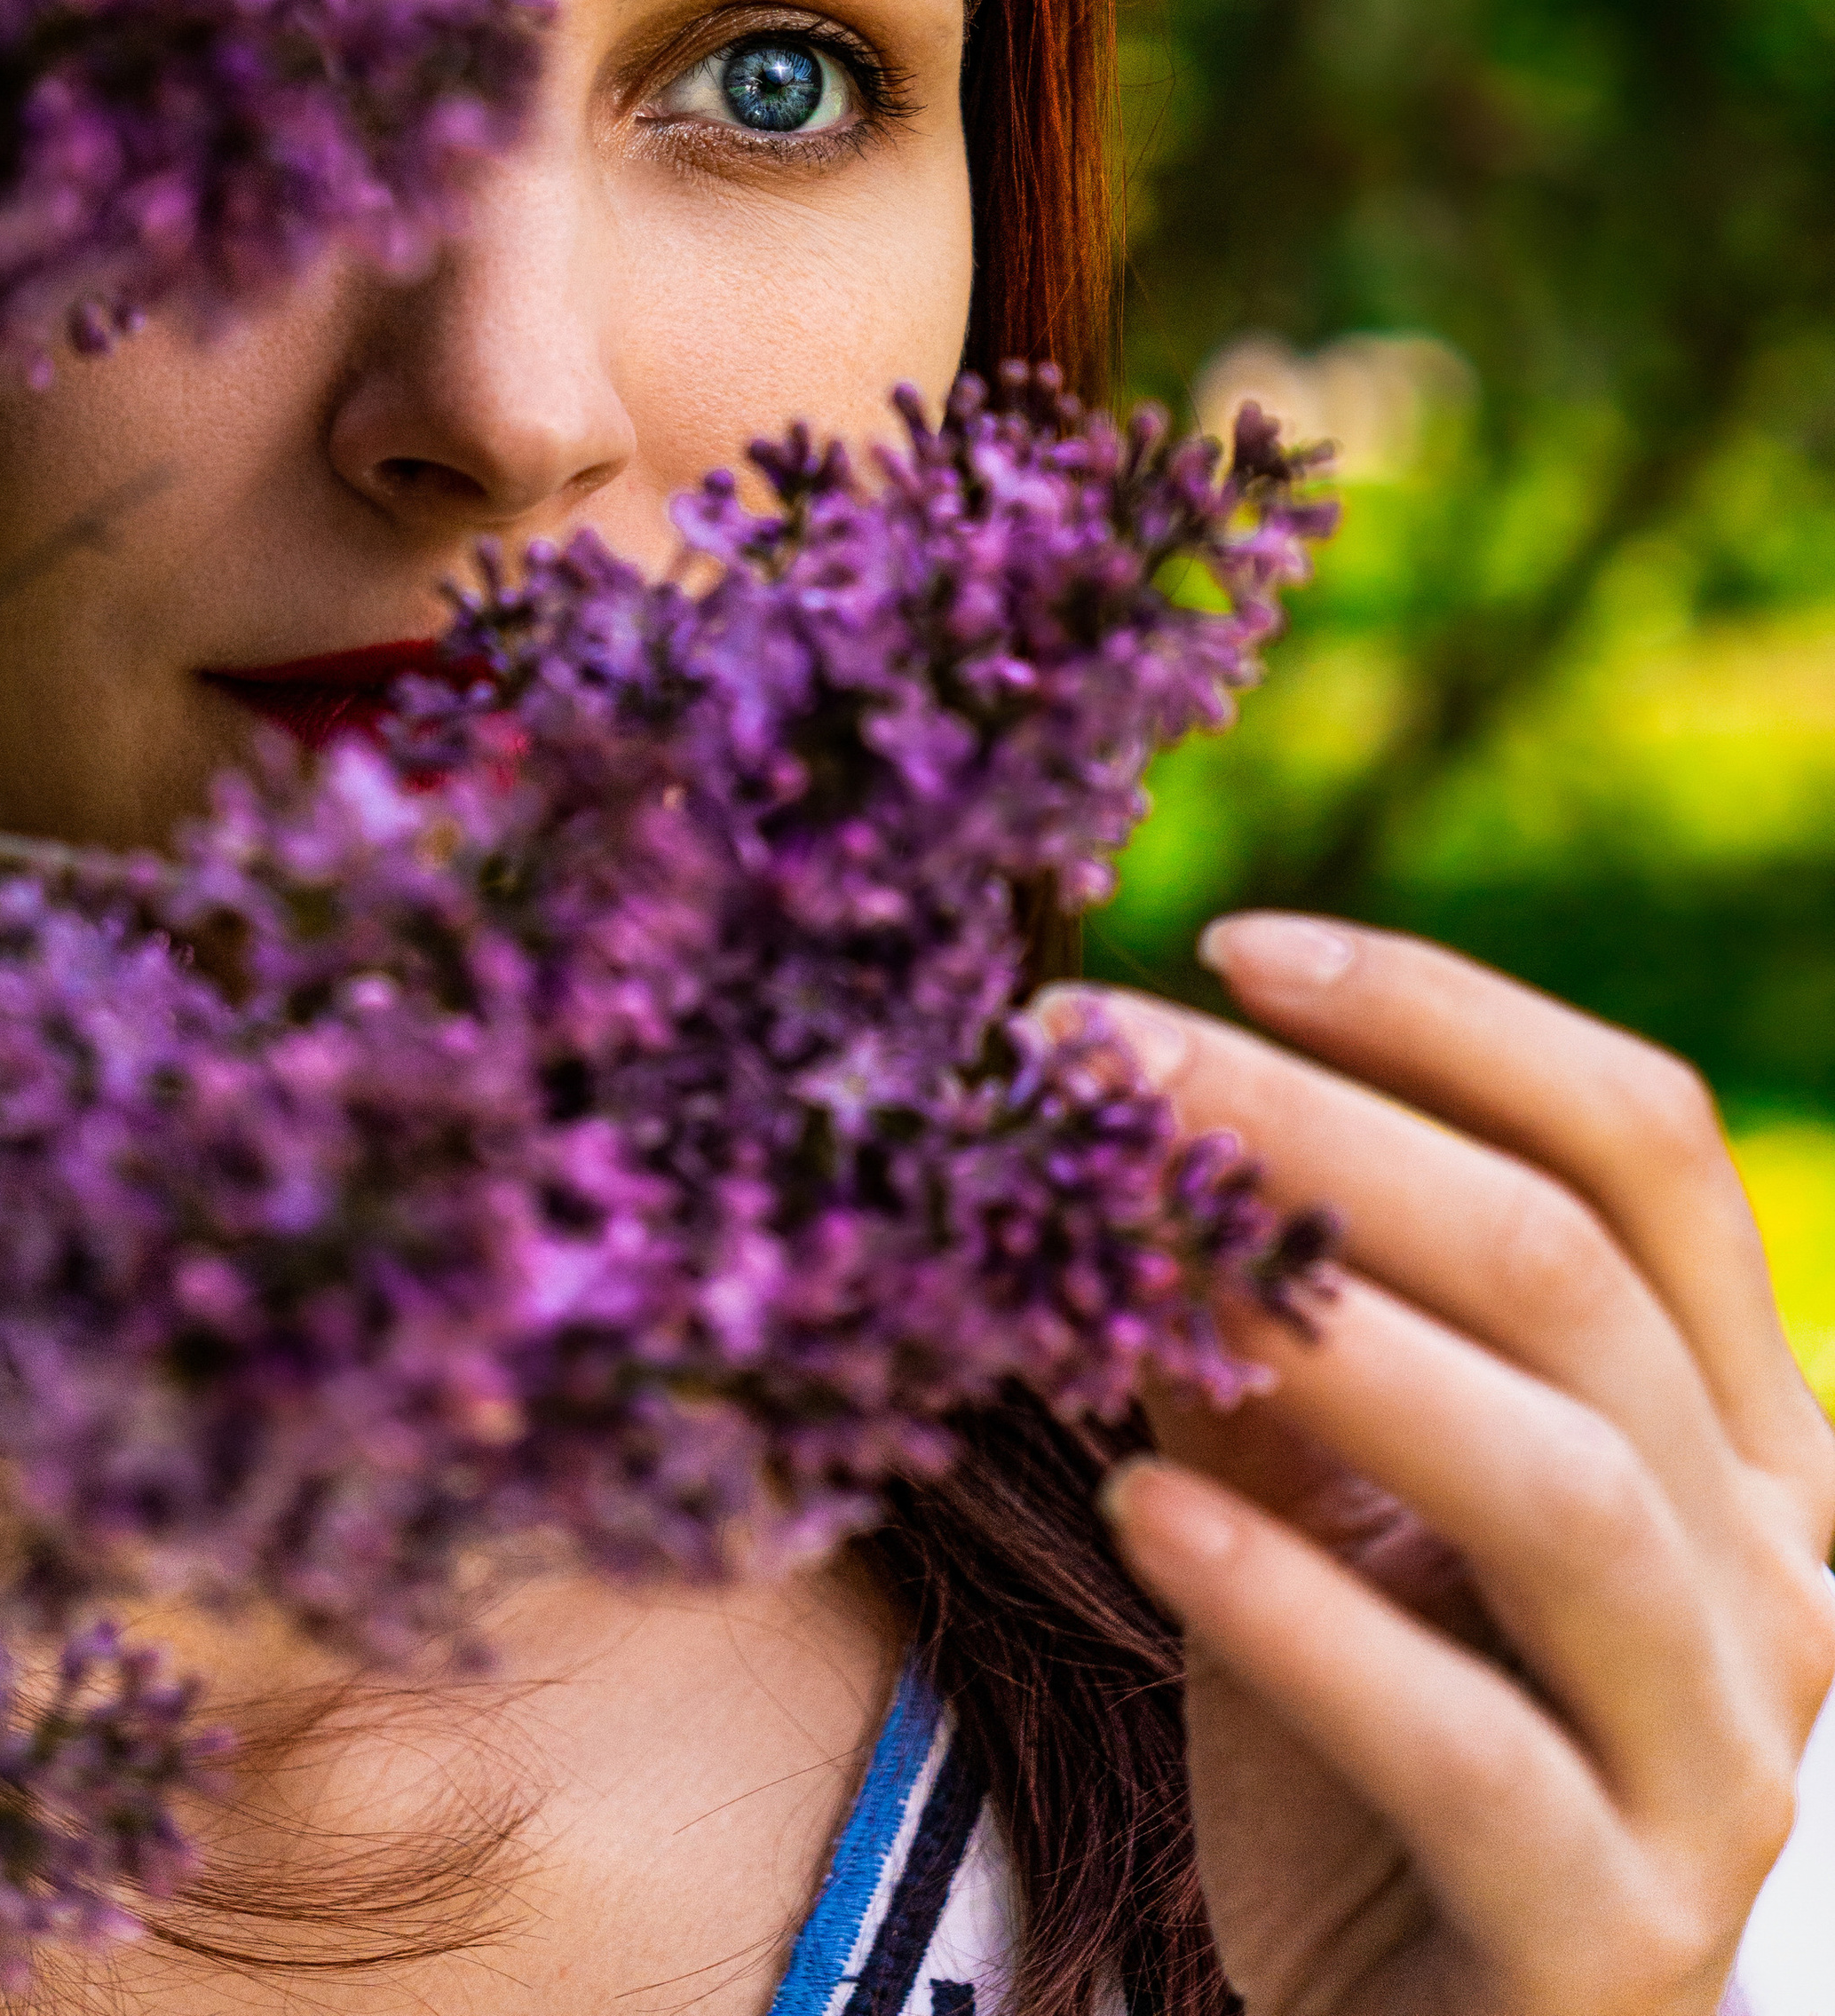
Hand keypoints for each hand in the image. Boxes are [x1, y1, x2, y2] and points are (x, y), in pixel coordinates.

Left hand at [1068, 920, 1834, 2015]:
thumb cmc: (1363, 1741)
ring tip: (1131, 1249)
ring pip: (1561, 1487)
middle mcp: (1776, 1569)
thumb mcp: (1314, 1493)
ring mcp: (1720, 1760)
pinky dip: (1296, 1611)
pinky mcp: (1613, 1932)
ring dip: (1331, 1344)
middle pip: (1572, 1274)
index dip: (1445, 1015)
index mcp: (1736, 1425)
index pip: (1641, 1141)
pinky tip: (1135, 1506)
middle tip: (1092, 1057)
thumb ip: (1255, 1316)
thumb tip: (1100, 1100)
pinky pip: (1469, 1746)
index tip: (1228, 942)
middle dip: (1319, 1134)